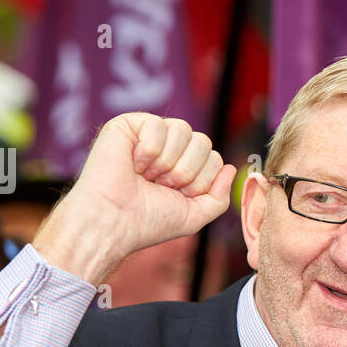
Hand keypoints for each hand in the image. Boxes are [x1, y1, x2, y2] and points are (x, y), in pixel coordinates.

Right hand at [34, 114, 235, 284]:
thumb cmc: (149, 221)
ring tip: (146, 176)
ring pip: (185, 130)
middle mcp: (169, 149)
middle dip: (186, 171)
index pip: (214, 159)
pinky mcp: (129, 125)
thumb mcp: (195, 216)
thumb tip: (231, 167)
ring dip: (168, 162)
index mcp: (184, 167)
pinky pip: (158, 125)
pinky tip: (132, 163)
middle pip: (203, 142)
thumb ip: (219, 196)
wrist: (114, 221)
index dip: (200, 181)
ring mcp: (150, 134)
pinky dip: (148, 150)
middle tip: (161, 185)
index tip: (177, 196)